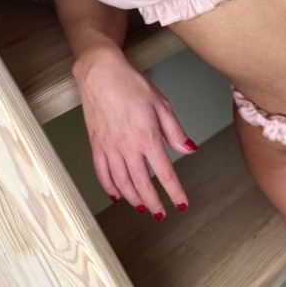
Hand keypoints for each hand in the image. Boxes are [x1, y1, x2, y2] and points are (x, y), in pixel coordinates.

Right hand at [73, 49, 195, 218]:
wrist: (100, 72)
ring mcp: (109, 147)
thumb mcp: (161, 104)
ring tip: (142, 207)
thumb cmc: (131, 84)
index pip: (164, 173)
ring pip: (121, 182)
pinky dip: (109, 187)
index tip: (181, 204)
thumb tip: (189, 150)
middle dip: (153, 202)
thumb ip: (175, 132)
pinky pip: (101, 173)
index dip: (174, 192)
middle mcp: (126, 146)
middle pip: (141, 183)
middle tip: (161, 213)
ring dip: (133, 198)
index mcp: (147, 137)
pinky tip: (116, 194)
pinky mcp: (96, 144)